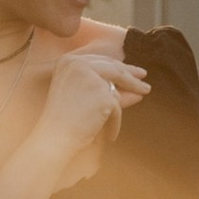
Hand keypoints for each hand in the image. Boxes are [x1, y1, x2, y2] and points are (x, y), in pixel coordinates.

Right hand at [28, 43, 147, 189]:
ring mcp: (90, 77)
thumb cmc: (64, 121)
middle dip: (130, 75)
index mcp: (68, 61)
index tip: (133, 71)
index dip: (118, 66)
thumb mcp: (82, 97)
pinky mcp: (102, 94)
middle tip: (144, 79)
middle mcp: (78, 64)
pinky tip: (110, 135)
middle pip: (113, 68)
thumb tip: (135, 87)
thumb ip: (104, 87)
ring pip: (117, 87)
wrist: (54, 137)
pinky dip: (114, 122)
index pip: (100, 61)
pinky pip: (116, 107)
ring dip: (129, 95)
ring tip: (144, 93)